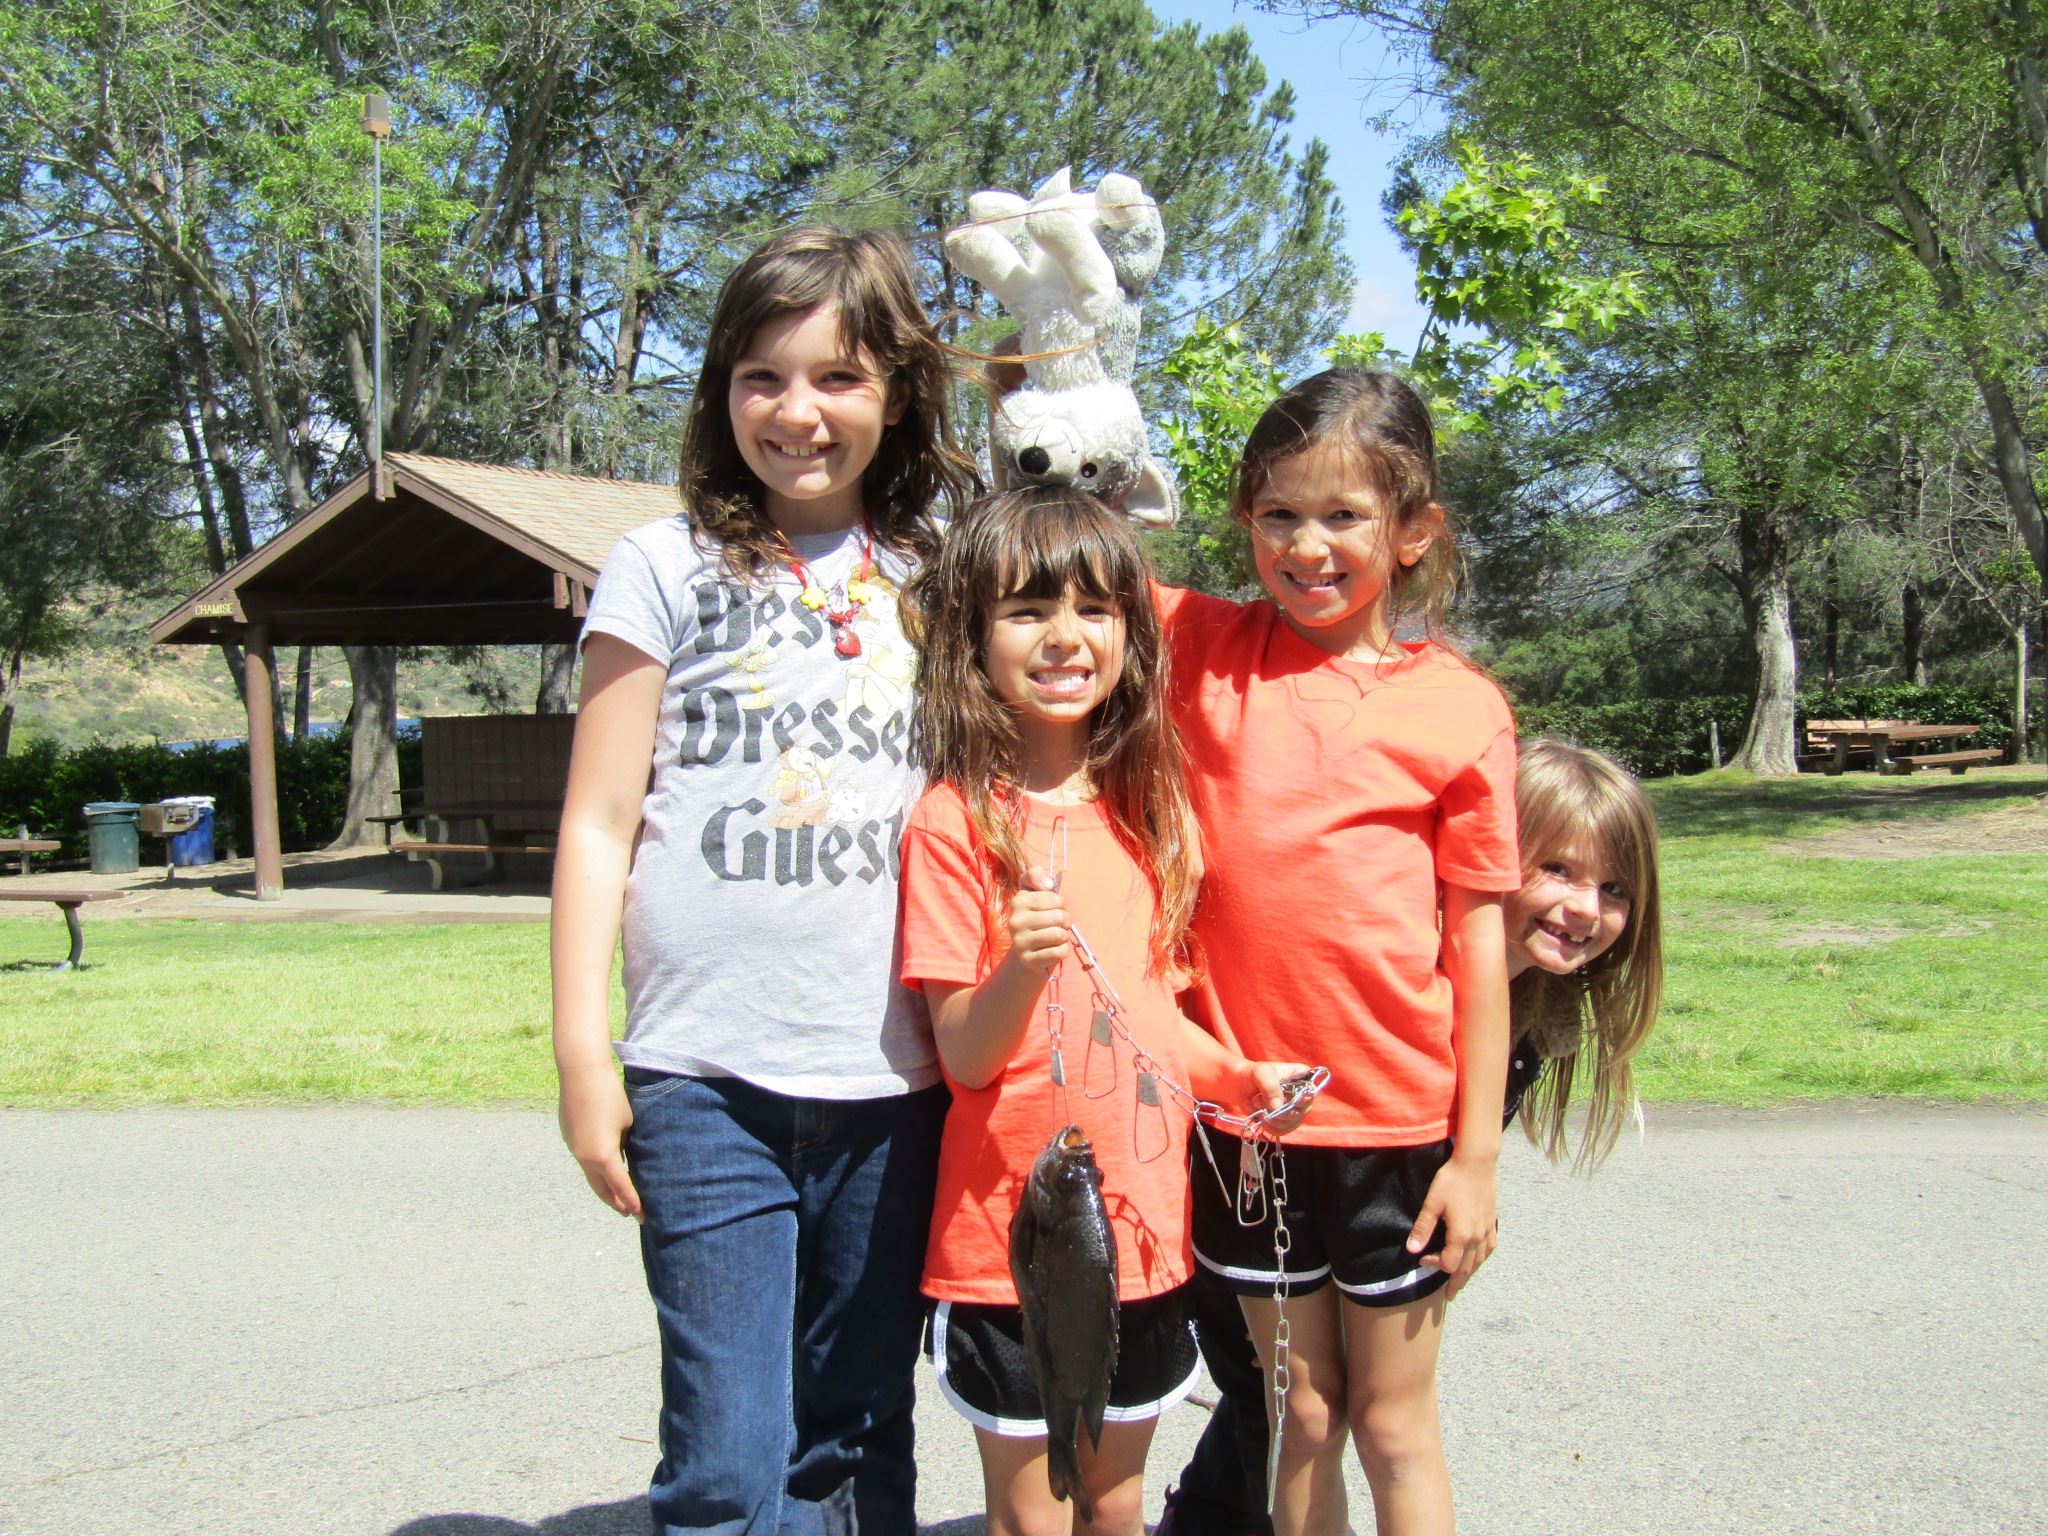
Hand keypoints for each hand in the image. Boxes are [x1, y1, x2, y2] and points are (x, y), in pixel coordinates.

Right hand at [558, 1064, 642, 1220]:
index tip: (641, 1214)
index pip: (621, 1187)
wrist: (581, 1073)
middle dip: (615, 1202)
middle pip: (601, 1188)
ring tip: (617, 1196)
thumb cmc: (611, 1095)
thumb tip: (624, 1156)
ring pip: (591, 1175)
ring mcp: (574, 1147)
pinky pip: (584, 1159)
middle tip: (629, 1212)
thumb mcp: (628, 1123)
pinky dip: (595, 1170)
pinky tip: (603, 1170)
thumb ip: (626, 1145)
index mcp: (603, 1156)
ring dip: (604, 1187)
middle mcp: (585, 1157)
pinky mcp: (569, 1136)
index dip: (632, 1201)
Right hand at [1006, 866, 1071, 973]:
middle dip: (1065, 921)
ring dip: (1064, 936)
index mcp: (1018, 902)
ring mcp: (1020, 943)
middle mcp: (1015, 922)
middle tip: (1057, 925)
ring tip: (1054, 937)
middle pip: (1060, 917)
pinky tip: (1052, 949)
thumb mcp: (1033, 891)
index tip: (1052, 909)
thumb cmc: (1036, 915)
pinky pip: (1059, 952)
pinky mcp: (1029, 960)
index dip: (1060, 905)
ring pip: (1060, 935)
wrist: (1027, 949)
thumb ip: (1036, 875)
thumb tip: (1048, 884)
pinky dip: (1062, 951)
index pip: (1055, 899)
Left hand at [1243, 1060, 1316, 1135]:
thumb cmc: (1254, 1074)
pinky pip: (1281, 1131)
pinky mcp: (1286, 1123)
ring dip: (1269, 1116)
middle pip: (1299, 1111)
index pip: (1309, 1093)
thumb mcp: (1260, 1073)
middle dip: (1275, 1108)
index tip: (1278, 1098)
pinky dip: (1268, 1125)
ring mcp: (1296, 1111)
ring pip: (1289, 1123)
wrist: (1242, 1085)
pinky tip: (1260, 1115)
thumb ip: (1270, 1087)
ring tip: (1256, 1103)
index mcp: (1304, 1077)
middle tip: (1257, 1098)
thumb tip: (1277, 1107)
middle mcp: (1304, 1096)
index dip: (1294, 1099)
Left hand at [1407, 1150, 1497, 1298]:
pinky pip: (1489, 1249)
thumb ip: (1423, 1228)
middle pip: (1466, 1268)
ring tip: (1461, 1281)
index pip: (1448, 1263)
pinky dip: (1482, 1259)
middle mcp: (1477, 1237)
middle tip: (1449, 1296)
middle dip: (1455, 1282)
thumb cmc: (1452, 1180)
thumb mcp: (1433, 1203)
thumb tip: (1412, 1250)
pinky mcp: (1492, 1223)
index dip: (1434, 1265)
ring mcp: (1487, 1231)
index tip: (1422, 1259)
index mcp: (1461, 1235)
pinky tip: (1478, 1259)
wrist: (1477, 1163)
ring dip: (1469, 1273)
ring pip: (1479, 1261)